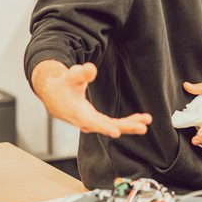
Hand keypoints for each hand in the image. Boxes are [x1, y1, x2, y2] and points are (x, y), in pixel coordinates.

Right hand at [30, 60, 151, 137]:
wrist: (54, 95)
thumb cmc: (63, 84)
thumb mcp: (70, 76)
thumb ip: (80, 73)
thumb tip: (90, 68)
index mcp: (77, 113)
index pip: (91, 122)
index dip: (103, 127)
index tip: (116, 133)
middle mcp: (85, 121)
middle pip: (107, 126)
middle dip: (125, 127)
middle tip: (143, 127)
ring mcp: (92, 122)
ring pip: (112, 126)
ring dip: (130, 125)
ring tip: (147, 120)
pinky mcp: (97, 121)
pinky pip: (113, 124)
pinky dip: (126, 122)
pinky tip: (140, 119)